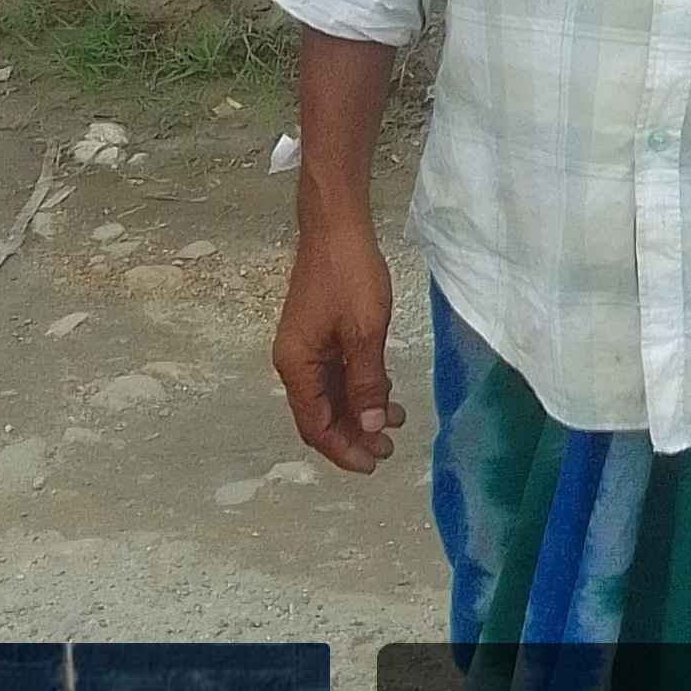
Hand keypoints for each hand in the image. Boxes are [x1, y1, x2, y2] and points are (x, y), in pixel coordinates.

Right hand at [273, 220, 406, 471]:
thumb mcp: (366, 333)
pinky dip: (359, 389)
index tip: (373, 464)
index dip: (343, 450)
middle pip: (320, 415)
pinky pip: (337, 375)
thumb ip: (368, 384)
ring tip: (396, 424)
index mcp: (297, 366)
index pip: (315, 426)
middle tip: (389, 450)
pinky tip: (386, 393)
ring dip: (360, 413)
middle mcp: (295, 363)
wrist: (337, 227)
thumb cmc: (350, 276)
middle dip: (353, 436)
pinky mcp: (320, 335)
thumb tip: (371, 429)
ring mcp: (306, 348)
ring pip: (331, 396)